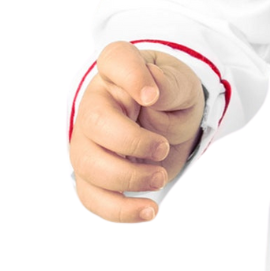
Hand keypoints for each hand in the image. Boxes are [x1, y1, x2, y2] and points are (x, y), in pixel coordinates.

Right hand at [71, 43, 203, 221]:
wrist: (169, 122)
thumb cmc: (171, 97)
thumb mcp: (182, 85)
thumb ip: (168, 84)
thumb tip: (151, 92)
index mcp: (119, 72)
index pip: (115, 60)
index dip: (131, 76)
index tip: (152, 94)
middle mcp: (97, 104)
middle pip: (92, 122)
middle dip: (131, 142)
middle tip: (163, 149)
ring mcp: (90, 141)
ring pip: (87, 165)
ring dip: (127, 179)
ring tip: (160, 177)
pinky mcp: (95, 173)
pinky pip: (91, 197)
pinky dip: (119, 210)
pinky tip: (149, 210)